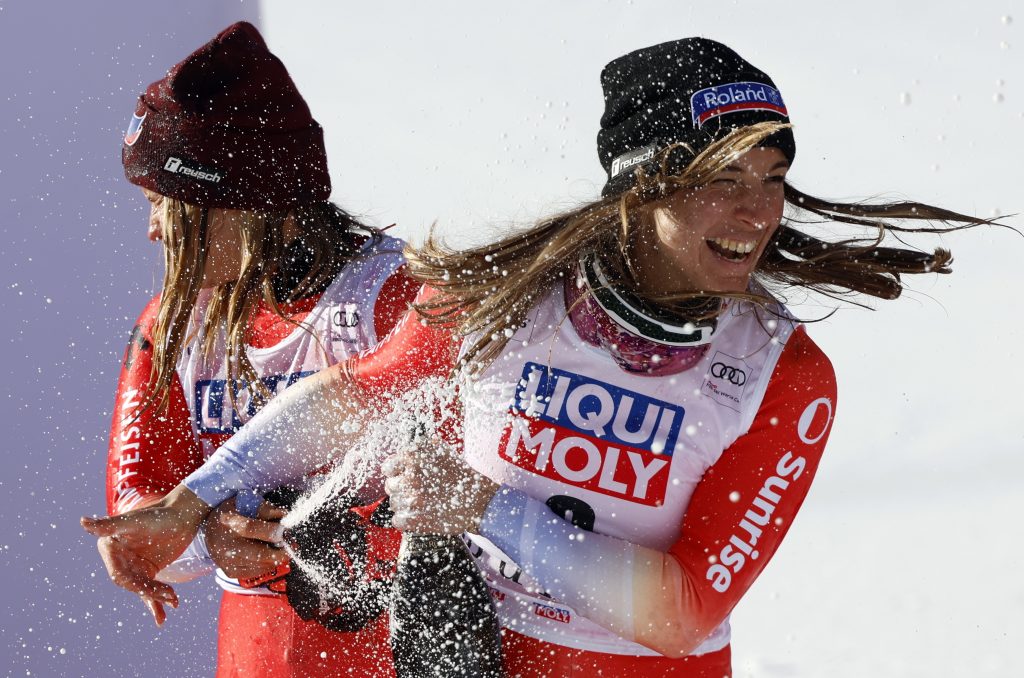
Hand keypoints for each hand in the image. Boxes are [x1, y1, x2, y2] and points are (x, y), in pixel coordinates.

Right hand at [81, 484, 210, 625]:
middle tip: (169, 594)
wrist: (183, 514)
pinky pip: (151, 589)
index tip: (149, 589)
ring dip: (156, 598)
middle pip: (131, 584)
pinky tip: (169, 610)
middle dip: (149, 592)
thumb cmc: (158, 514)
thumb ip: (109, 525)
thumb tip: (82, 522)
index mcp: (110, 547)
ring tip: (173, 600)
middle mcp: (119, 559)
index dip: (132, 584)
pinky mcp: (148, 570)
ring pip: (142, 589)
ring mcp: (134, 565)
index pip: (118, 575)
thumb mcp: (134, 521)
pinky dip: (159, 600)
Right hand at [204, 498, 288, 580]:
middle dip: (280, 552)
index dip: (271, 530)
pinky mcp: (230, 571)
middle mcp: (225, 545)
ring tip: (281, 549)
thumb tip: (286, 516)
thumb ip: (266, 509)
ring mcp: (226, 561)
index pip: (250, 528)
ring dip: (276, 558)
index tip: (286, 531)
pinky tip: (270, 556)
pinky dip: (267, 565)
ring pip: (259, 565)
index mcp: (228, 523)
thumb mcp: (246, 503)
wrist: (212, 530)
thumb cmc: (234, 514)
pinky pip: (255, 572)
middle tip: (292, 546)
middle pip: (258, 554)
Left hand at [382, 441, 497, 533]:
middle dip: (401, 488)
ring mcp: (412, 500)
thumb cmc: (461, 475)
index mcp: (413, 458)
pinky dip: (406, 520)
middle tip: (417, 490)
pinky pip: (397, 520)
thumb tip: (400, 455)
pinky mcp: (415, 520)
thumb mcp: (441, 450)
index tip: (405, 476)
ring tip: (422, 502)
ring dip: (405, 504)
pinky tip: (419, 514)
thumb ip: (418, 449)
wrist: (479, 500)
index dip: (397, 472)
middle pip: (390, 486)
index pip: (388, 467)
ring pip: (394, 504)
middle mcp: (410, 478)